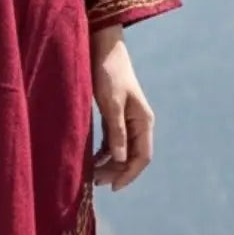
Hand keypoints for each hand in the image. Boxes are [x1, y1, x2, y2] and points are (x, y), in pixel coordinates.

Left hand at [90, 29, 154, 191]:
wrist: (102, 47)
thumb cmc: (107, 72)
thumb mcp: (111, 103)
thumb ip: (116, 131)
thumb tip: (121, 159)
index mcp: (143, 121)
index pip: (142, 157)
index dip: (129, 174)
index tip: (112, 187)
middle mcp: (139, 123)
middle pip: (132, 156)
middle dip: (116, 171)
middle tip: (94, 182)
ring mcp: (127, 120)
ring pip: (121, 150)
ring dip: (109, 164)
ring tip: (90, 175)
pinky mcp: (115, 115)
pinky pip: (112, 141)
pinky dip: (103, 153)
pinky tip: (90, 160)